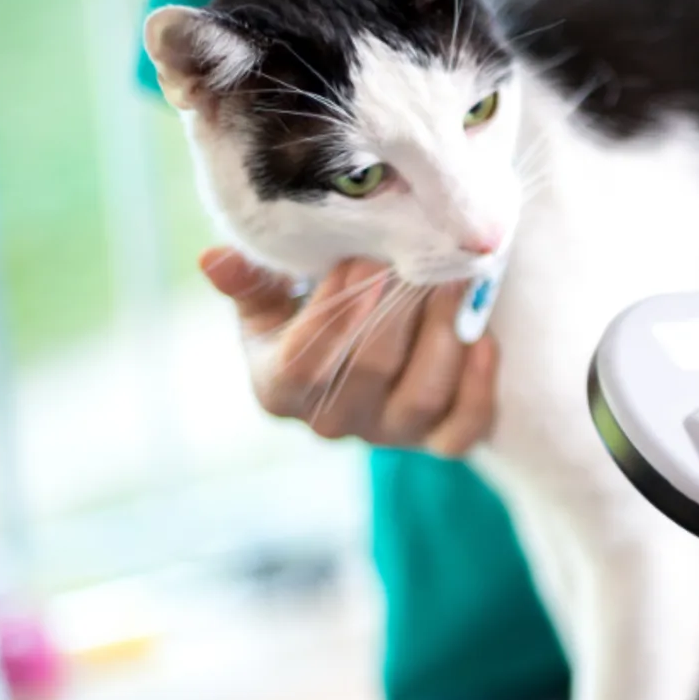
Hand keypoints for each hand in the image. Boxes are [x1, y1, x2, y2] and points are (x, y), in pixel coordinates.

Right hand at [200, 247, 496, 455]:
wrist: (366, 336)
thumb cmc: (310, 305)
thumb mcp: (273, 293)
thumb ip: (249, 279)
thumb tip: (214, 260)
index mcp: (279, 389)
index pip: (301, 365)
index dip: (334, 317)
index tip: (360, 262)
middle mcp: (332, 423)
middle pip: (369, 372)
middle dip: (398, 310)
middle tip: (420, 257)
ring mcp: (389, 436)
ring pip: (422, 396)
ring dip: (445, 334)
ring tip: (457, 280)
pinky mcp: (439, 442)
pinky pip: (465, 428)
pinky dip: (479, 384)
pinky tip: (484, 337)